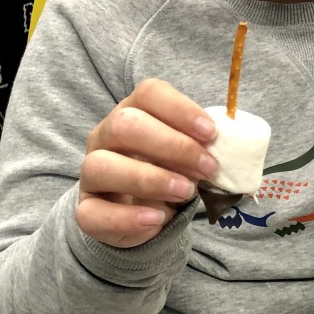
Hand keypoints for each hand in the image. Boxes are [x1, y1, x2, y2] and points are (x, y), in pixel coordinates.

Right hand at [78, 79, 217, 247]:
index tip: (211, 133)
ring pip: (102, 166)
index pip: (148, 94)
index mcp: (131, 113)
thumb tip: (227, 150)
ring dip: (149, 178)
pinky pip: (93, 213)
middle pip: (125, 125)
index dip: (180, 109)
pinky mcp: (86, 210)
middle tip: (207, 167)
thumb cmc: (168, 174)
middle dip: (171, 145)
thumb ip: (201, 148)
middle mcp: (104, 137)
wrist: (143, 215)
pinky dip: (127, 217)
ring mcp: (90, 173)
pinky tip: (156, 219)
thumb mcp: (186, 157)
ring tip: (185, 192)